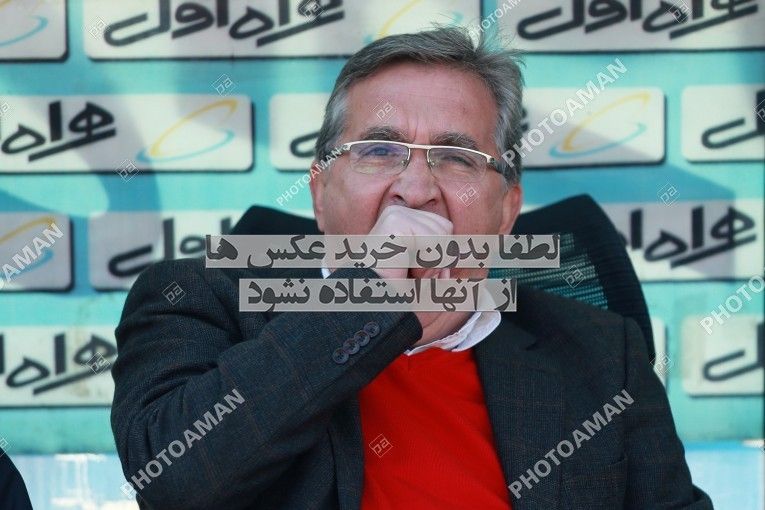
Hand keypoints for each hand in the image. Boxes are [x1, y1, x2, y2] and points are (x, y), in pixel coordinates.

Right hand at [366, 206, 469, 342]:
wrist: (374, 317)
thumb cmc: (399, 306)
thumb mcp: (436, 284)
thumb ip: (454, 264)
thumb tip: (475, 249)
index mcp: (405, 227)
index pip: (445, 230)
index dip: (440, 259)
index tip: (415, 277)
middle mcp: (398, 217)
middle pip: (446, 228)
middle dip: (437, 260)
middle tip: (409, 277)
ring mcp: (394, 216)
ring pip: (443, 233)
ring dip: (430, 264)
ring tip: (403, 273)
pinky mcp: (393, 221)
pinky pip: (435, 239)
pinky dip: (426, 261)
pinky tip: (402, 268)